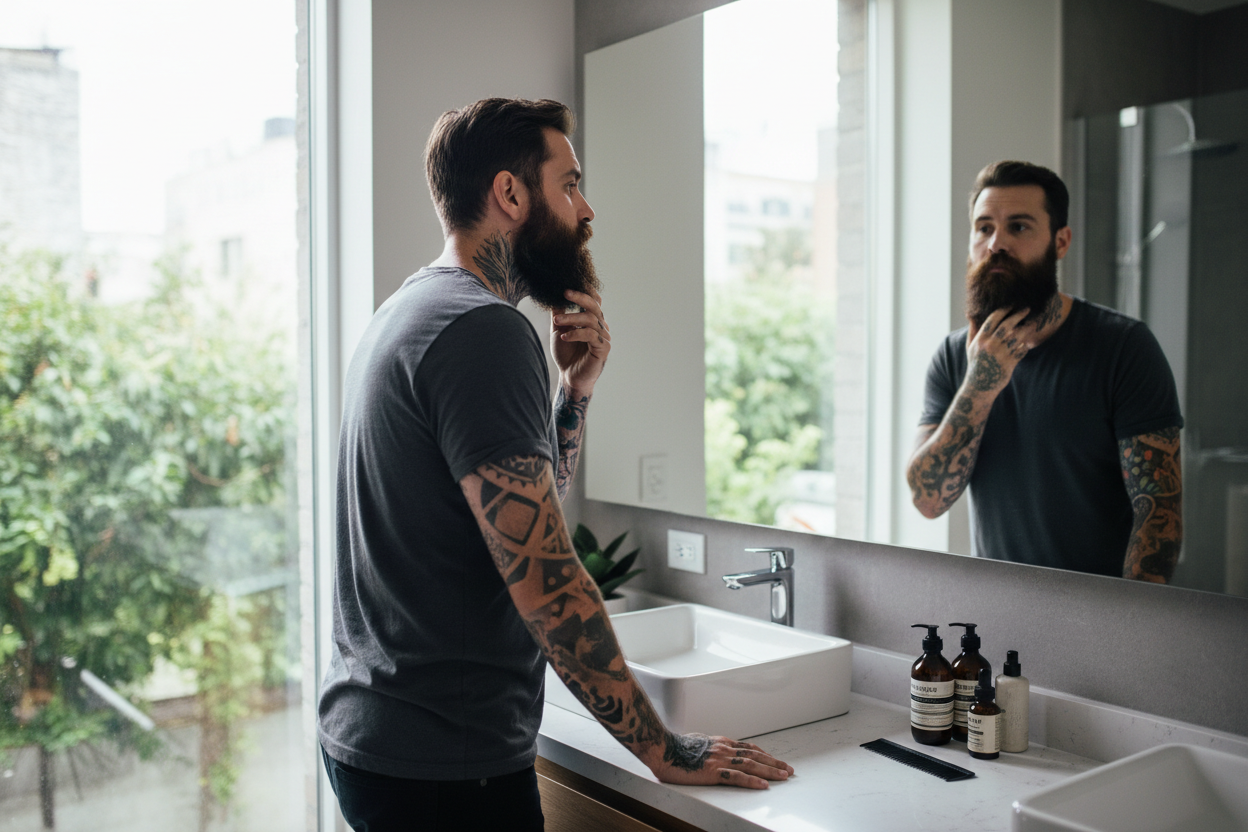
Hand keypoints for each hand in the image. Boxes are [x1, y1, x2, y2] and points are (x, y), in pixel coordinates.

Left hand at [551, 288, 610, 395]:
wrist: (569, 377)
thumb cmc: (566, 355)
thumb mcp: (559, 330)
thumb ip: (559, 314)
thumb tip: (553, 296)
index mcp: (592, 320)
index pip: (594, 300)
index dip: (586, 290)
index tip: (573, 282)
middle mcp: (600, 326)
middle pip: (594, 306)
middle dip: (579, 297)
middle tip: (564, 293)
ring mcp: (603, 337)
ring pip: (590, 319)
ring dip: (572, 318)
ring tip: (556, 321)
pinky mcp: (603, 348)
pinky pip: (591, 335)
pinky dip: (576, 333)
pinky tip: (565, 337)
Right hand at [648, 733, 793, 789]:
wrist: (662, 748)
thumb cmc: (675, 747)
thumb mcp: (697, 743)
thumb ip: (709, 747)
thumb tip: (713, 750)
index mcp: (720, 742)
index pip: (748, 748)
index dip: (764, 754)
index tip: (775, 760)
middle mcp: (724, 749)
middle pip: (755, 756)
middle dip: (774, 763)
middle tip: (788, 769)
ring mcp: (720, 760)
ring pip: (751, 765)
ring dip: (770, 771)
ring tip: (784, 776)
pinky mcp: (713, 772)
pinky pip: (737, 777)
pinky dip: (752, 781)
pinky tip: (763, 785)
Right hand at [964, 307, 1034, 394]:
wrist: (980, 386)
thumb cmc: (975, 364)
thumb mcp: (970, 347)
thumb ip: (973, 330)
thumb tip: (971, 315)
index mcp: (980, 339)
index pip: (993, 318)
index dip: (1004, 309)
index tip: (1012, 304)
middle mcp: (990, 345)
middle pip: (1007, 324)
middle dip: (1019, 314)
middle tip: (1027, 308)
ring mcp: (1001, 354)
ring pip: (1017, 336)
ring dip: (1026, 328)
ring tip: (1032, 324)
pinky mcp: (1010, 363)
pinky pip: (1022, 350)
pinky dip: (1025, 345)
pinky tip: (1026, 343)